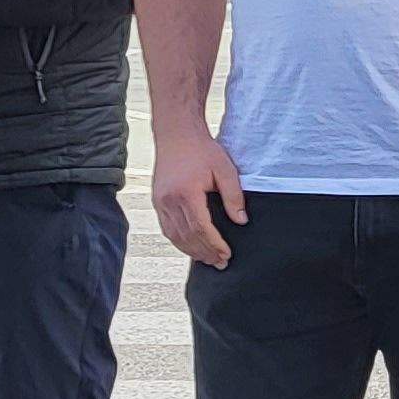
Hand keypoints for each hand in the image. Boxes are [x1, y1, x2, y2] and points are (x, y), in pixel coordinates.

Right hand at [153, 128, 248, 268]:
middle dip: (205, 252)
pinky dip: (180, 241)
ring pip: (174, 235)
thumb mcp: (224, 169)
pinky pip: (167, 228)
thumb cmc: (203, 150)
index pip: (200, 227)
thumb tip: (241, 221)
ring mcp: (160, 202)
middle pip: (187, 236)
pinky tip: (192, 248)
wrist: (177, 135)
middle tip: (221, 263)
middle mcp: (169, 200)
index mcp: (185, 192)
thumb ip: (234, 196)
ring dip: (192, 251)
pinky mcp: (157, 201)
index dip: (214, 244)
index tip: (227, 254)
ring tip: (208, 260)